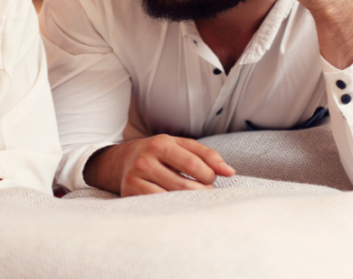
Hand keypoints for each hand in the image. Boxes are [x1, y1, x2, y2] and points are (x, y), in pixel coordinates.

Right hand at [87, 135, 234, 196]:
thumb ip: (207, 155)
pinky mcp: (129, 194)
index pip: (194, 165)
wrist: (122, 160)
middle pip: (184, 186)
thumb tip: (230, 172)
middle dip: (201, 192)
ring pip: (172, 199)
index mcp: (160, 144)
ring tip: (193, 197)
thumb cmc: (159, 154)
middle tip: (204, 191)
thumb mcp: (181, 146)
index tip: (210, 178)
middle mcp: (145, 160)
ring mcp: (135, 178)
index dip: (209, 175)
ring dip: (189, 202)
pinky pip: (158, 207)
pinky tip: (177, 204)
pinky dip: (173, 208)